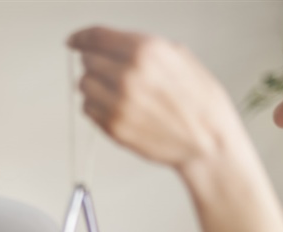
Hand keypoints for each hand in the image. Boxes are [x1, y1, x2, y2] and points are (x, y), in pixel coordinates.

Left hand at [68, 26, 235, 169]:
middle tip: (113, 73)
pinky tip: (119, 109)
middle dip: (97, 64)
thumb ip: (143, 47)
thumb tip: (113, 43)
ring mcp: (118, 103)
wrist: (208, 143)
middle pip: (88, 61)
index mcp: (145, 52)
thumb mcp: (180, 57)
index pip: (97, 37)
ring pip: (83, 85)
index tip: (74, 40)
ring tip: (119, 93)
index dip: (82, 37)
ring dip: (95, 86)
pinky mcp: (113, 127)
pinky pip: (88, 110)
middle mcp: (128, 75)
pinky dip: (97, 107)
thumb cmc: (200, 103)